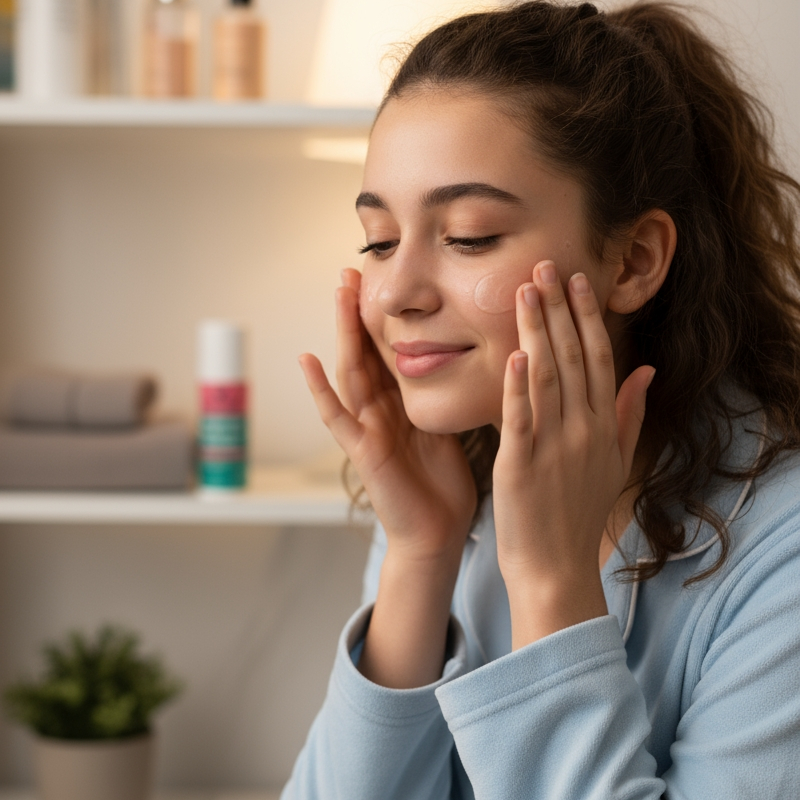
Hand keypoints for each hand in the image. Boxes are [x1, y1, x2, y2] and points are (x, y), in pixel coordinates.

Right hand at [299, 268, 476, 561]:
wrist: (438, 534)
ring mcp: (367, 429)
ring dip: (342, 333)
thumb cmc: (443, 485)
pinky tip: (308, 360)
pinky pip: (338, 418)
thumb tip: (460, 358)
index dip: (384, 316)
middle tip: (351, 269)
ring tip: (337, 292)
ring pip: (351, 372)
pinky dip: (321, 391)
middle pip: (366, 352)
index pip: (389, 351)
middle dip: (358, 312)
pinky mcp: (363, 453)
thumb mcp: (446, 427)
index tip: (385, 278)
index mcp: (402, 404)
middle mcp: (380, 411)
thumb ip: (440, 395)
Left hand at [493, 260, 653, 647]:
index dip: (587, 317)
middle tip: (543, 266)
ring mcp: (552, 446)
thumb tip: (647, 370)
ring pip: (546, 377)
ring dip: (536, 331)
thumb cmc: (579, 511)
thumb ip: (630, 413)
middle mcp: (583, 430)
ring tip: (524, 292)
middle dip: (558, 309)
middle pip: (572, 357)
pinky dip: (517, 386)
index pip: (598, 358)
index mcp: (603, 425)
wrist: (555, 566)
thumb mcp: (616, 461)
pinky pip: (520, 418)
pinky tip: (514, 354)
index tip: (576, 281)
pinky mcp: (520, 464)